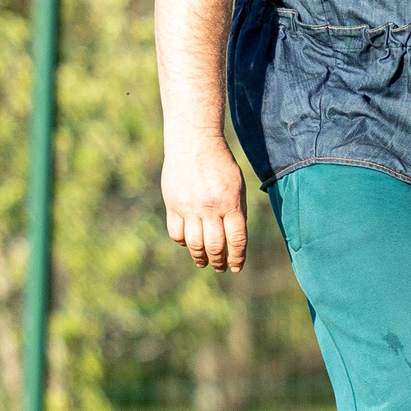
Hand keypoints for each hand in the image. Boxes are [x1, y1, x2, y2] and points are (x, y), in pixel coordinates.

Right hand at [162, 139, 249, 270]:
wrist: (194, 143)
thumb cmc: (221, 165)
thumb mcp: (237, 186)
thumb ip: (236, 212)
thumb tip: (233, 240)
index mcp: (231, 203)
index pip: (236, 240)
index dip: (237, 257)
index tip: (236, 267)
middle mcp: (210, 208)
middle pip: (215, 246)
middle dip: (219, 261)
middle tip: (220, 267)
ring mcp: (189, 207)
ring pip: (194, 244)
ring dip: (200, 257)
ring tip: (204, 262)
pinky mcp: (172, 204)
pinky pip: (176, 233)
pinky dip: (183, 242)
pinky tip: (189, 243)